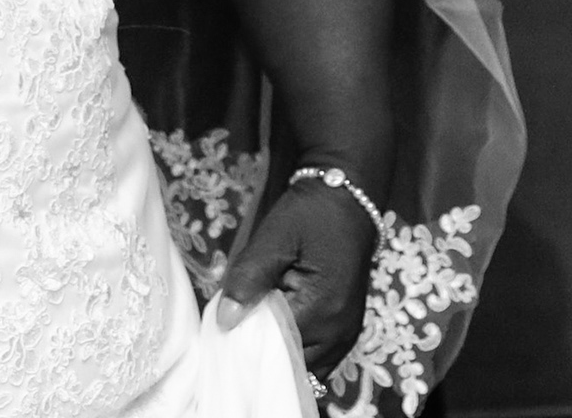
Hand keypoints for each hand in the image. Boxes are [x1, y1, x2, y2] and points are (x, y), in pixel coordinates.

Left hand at [218, 170, 377, 376]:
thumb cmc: (308, 217)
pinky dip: (295, 349)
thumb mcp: (272, 238)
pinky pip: (317, 359)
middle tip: (239, 326)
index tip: (225, 327)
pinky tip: (276, 328)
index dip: (246, 341)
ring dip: (280, 353)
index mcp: (322, 311)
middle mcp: (339, 333)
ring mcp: (346, 336)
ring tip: (257, 325)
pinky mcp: (346, 332)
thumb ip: (248, 279)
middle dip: (263, 352)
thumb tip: (225, 321)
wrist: (347, 202)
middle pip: (291, 365)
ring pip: (306, 369)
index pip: (275, 348)